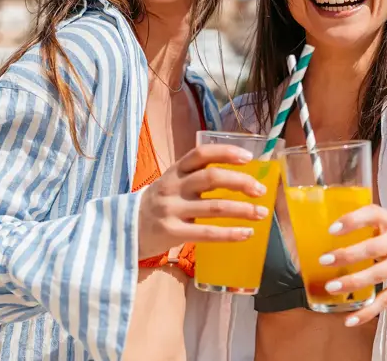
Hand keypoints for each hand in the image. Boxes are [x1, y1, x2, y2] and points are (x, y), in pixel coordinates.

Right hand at [137, 144, 268, 258]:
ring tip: (261, 213)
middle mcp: (173, 187)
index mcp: (175, 171)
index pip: (201, 154)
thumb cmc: (158, 203)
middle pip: (212, 178)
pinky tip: (246, 233)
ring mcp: (172, 210)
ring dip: (243, 210)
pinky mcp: (172, 233)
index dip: (226, 153)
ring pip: (214, 207)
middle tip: (260, 190)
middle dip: (240, 182)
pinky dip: (230, 233)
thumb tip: (239, 176)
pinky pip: (207, 233)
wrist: (125, 229)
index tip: (248, 157)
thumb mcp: (172, 183)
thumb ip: (196, 177)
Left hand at [319, 204, 386, 326]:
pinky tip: (350, 318)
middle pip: (375, 248)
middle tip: (324, 260)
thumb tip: (326, 235)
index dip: (352, 220)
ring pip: (379, 274)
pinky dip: (368, 311)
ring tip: (331, 287)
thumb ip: (370, 228)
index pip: (374, 214)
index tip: (332, 230)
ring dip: (354, 282)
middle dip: (348, 255)